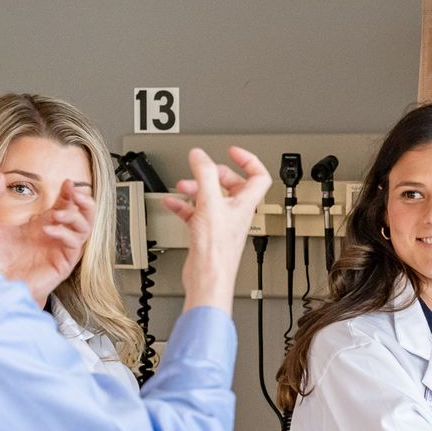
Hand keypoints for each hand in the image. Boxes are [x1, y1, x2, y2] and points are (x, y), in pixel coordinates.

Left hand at [0, 175, 95, 303]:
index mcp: (42, 225)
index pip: (66, 205)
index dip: (70, 193)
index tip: (66, 183)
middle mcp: (55, 236)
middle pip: (84, 215)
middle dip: (84, 202)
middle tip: (74, 193)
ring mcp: (60, 250)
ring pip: (85, 229)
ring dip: (75, 217)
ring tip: (58, 215)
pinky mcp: (63, 263)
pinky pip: (76, 245)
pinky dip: (65, 234)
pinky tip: (49, 230)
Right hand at [164, 146, 271, 313]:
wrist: (206, 279)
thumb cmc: (216, 252)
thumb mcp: (210, 204)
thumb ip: (205, 176)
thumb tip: (200, 155)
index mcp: (245, 204)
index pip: (258, 176)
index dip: (249, 160)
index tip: (232, 151)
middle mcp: (235, 213)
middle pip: (231, 185)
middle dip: (214, 174)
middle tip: (202, 170)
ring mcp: (221, 223)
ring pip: (210, 198)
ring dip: (196, 188)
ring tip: (183, 185)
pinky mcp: (206, 233)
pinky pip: (195, 212)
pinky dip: (184, 205)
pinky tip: (173, 202)